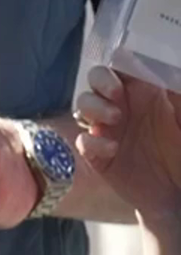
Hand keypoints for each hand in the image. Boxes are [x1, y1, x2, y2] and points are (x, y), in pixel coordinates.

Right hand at [75, 66, 180, 221]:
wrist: (176, 191)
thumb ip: (177, 91)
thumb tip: (172, 69)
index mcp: (146, 93)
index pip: (123, 66)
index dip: (119, 63)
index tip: (125, 69)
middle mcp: (123, 107)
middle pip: (96, 80)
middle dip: (100, 82)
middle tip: (115, 94)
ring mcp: (108, 130)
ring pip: (82, 106)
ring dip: (93, 108)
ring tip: (115, 120)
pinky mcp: (98, 156)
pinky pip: (83, 141)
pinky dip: (92, 142)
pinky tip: (112, 150)